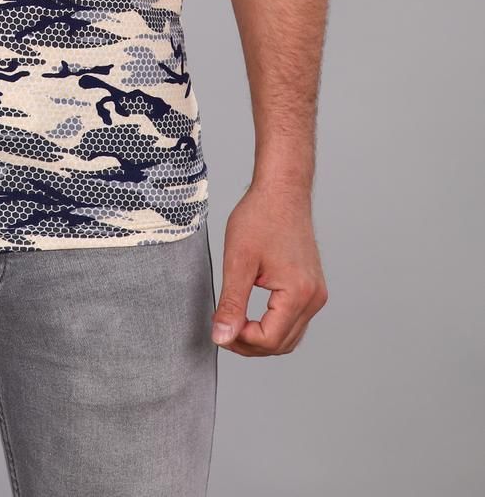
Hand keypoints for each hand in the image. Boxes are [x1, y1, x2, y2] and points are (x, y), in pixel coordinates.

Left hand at [211, 181, 327, 355]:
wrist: (282, 191)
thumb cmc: (260, 217)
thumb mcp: (238, 261)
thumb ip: (231, 303)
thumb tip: (222, 337)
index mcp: (298, 292)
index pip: (269, 339)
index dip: (241, 340)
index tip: (219, 326)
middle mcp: (313, 297)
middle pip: (281, 344)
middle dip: (250, 344)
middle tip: (223, 328)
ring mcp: (316, 293)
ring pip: (289, 336)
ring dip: (262, 337)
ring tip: (234, 322)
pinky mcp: (312, 288)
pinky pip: (295, 320)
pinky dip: (274, 324)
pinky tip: (251, 315)